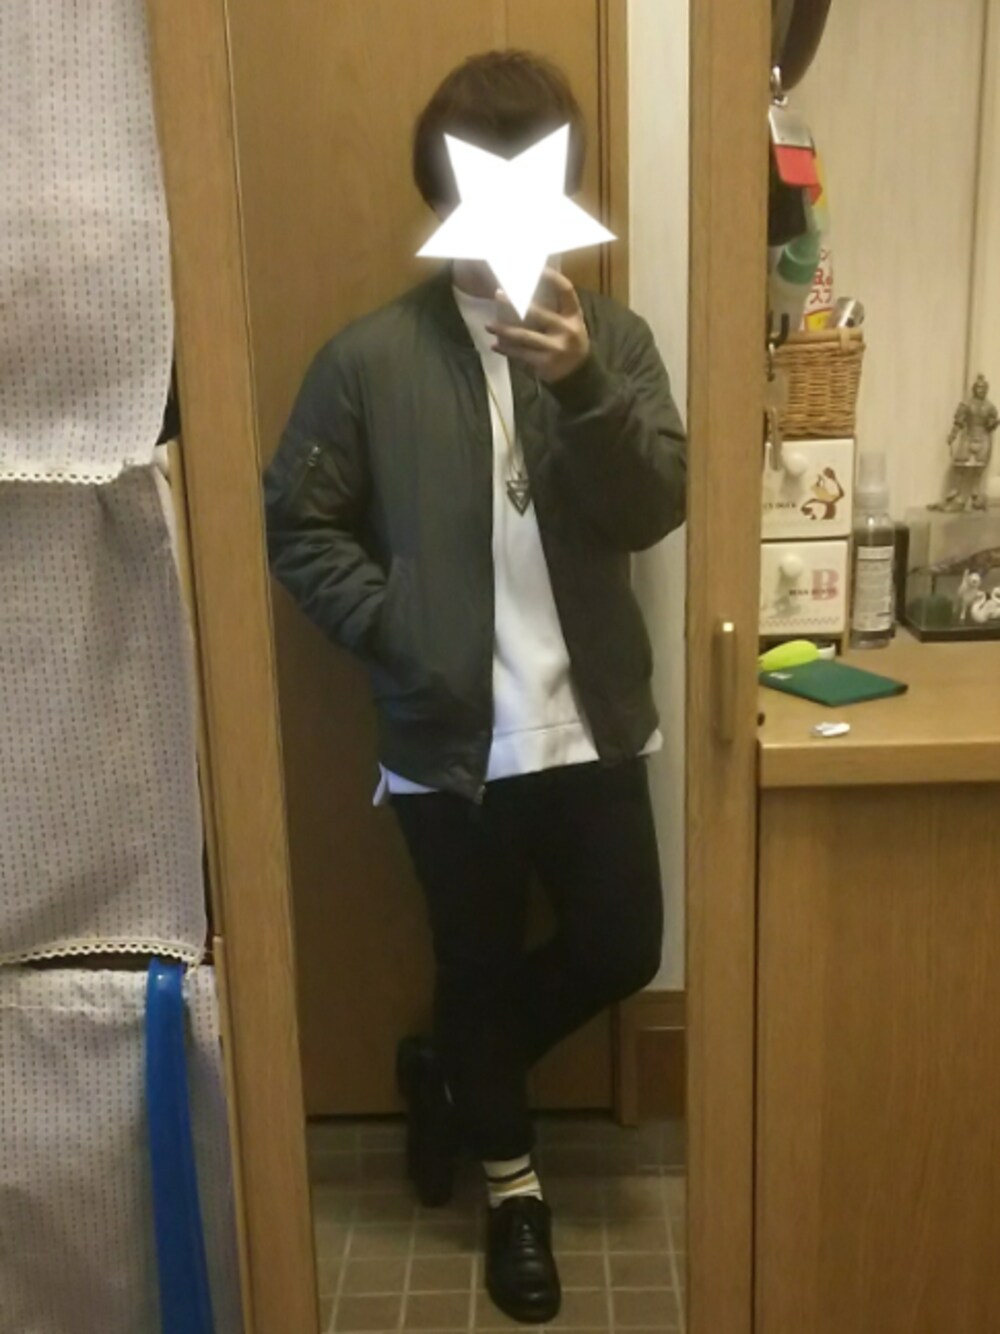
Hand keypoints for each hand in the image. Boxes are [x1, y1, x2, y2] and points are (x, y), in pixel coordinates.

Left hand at [486, 268, 589, 382]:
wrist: (579, 375)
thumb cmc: (569, 341)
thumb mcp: (570, 323)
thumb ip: (555, 308)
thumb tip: (525, 288)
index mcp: (574, 315)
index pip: (565, 290)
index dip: (551, 277)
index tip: (535, 267)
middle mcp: (566, 330)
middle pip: (538, 313)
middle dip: (515, 303)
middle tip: (497, 294)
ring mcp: (555, 348)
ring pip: (524, 336)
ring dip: (503, 330)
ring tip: (488, 325)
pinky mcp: (544, 363)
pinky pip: (521, 354)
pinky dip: (506, 350)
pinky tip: (495, 345)